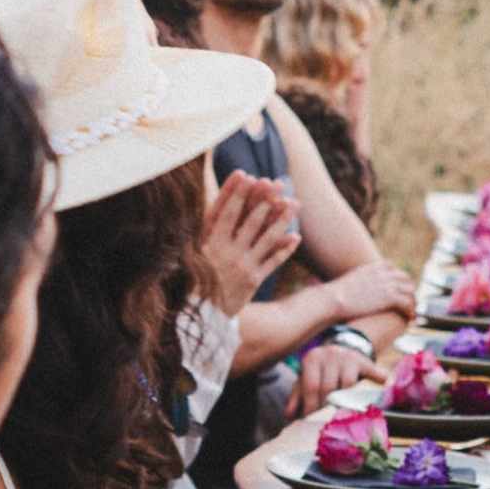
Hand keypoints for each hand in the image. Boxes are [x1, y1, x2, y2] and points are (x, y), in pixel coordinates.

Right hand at [199, 173, 300, 313]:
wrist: (200, 314)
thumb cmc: (193, 278)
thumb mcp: (193, 252)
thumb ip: (203, 230)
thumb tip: (207, 204)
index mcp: (210, 244)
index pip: (226, 213)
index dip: (236, 193)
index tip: (245, 174)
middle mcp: (228, 253)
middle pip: (250, 222)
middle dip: (264, 200)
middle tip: (276, 182)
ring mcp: (243, 267)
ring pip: (266, 239)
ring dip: (282, 219)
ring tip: (294, 203)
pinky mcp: (253, 280)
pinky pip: (273, 262)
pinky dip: (285, 249)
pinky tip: (296, 236)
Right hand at [321, 259, 414, 322]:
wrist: (334, 299)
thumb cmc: (337, 294)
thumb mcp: (352, 279)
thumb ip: (361, 279)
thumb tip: (357, 285)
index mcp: (376, 266)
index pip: (396, 271)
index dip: (400, 282)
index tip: (400, 292)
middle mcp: (385, 273)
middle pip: (406, 280)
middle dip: (409, 292)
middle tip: (409, 304)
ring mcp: (388, 284)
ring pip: (410, 292)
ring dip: (413, 302)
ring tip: (412, 313)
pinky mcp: (390, 297)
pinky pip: (407, 303)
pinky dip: (410, 310)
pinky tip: (409, 318)